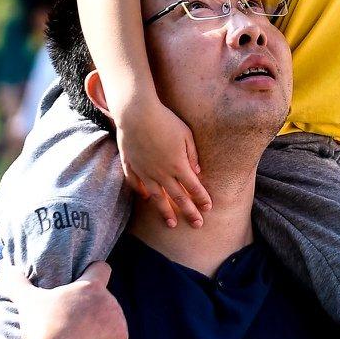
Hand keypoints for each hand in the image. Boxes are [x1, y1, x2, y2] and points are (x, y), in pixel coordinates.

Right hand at [0, 262, 128, 338]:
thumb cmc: (43, 329)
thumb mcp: (28, 302)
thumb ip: (17, 282)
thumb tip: (6, 267)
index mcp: (92, 287)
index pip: (101, 268)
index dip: (92, 272)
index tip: (82, 281)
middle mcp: (110, 302)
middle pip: (103, 298)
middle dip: (91, 306)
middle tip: (71, 319)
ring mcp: (118, 324)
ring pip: (111, 320)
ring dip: (100, 326)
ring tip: (77, 338)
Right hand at [115, 94, 210, 227]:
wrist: (136, 113)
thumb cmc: (165, 120)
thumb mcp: (186, 134)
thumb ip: (192, 154)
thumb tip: (197, 172)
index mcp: (178, 164)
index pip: (193, 187)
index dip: (202, 198)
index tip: (208, 208)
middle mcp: (162, 173)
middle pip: (178, 197)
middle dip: (189, 212)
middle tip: (197, 224)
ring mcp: (145, 172)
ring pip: (157, 197)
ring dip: (165, 211)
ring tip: (172, 223)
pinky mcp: (131, 166)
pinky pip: (137, 185)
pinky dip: (142, 193)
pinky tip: (146, 199)